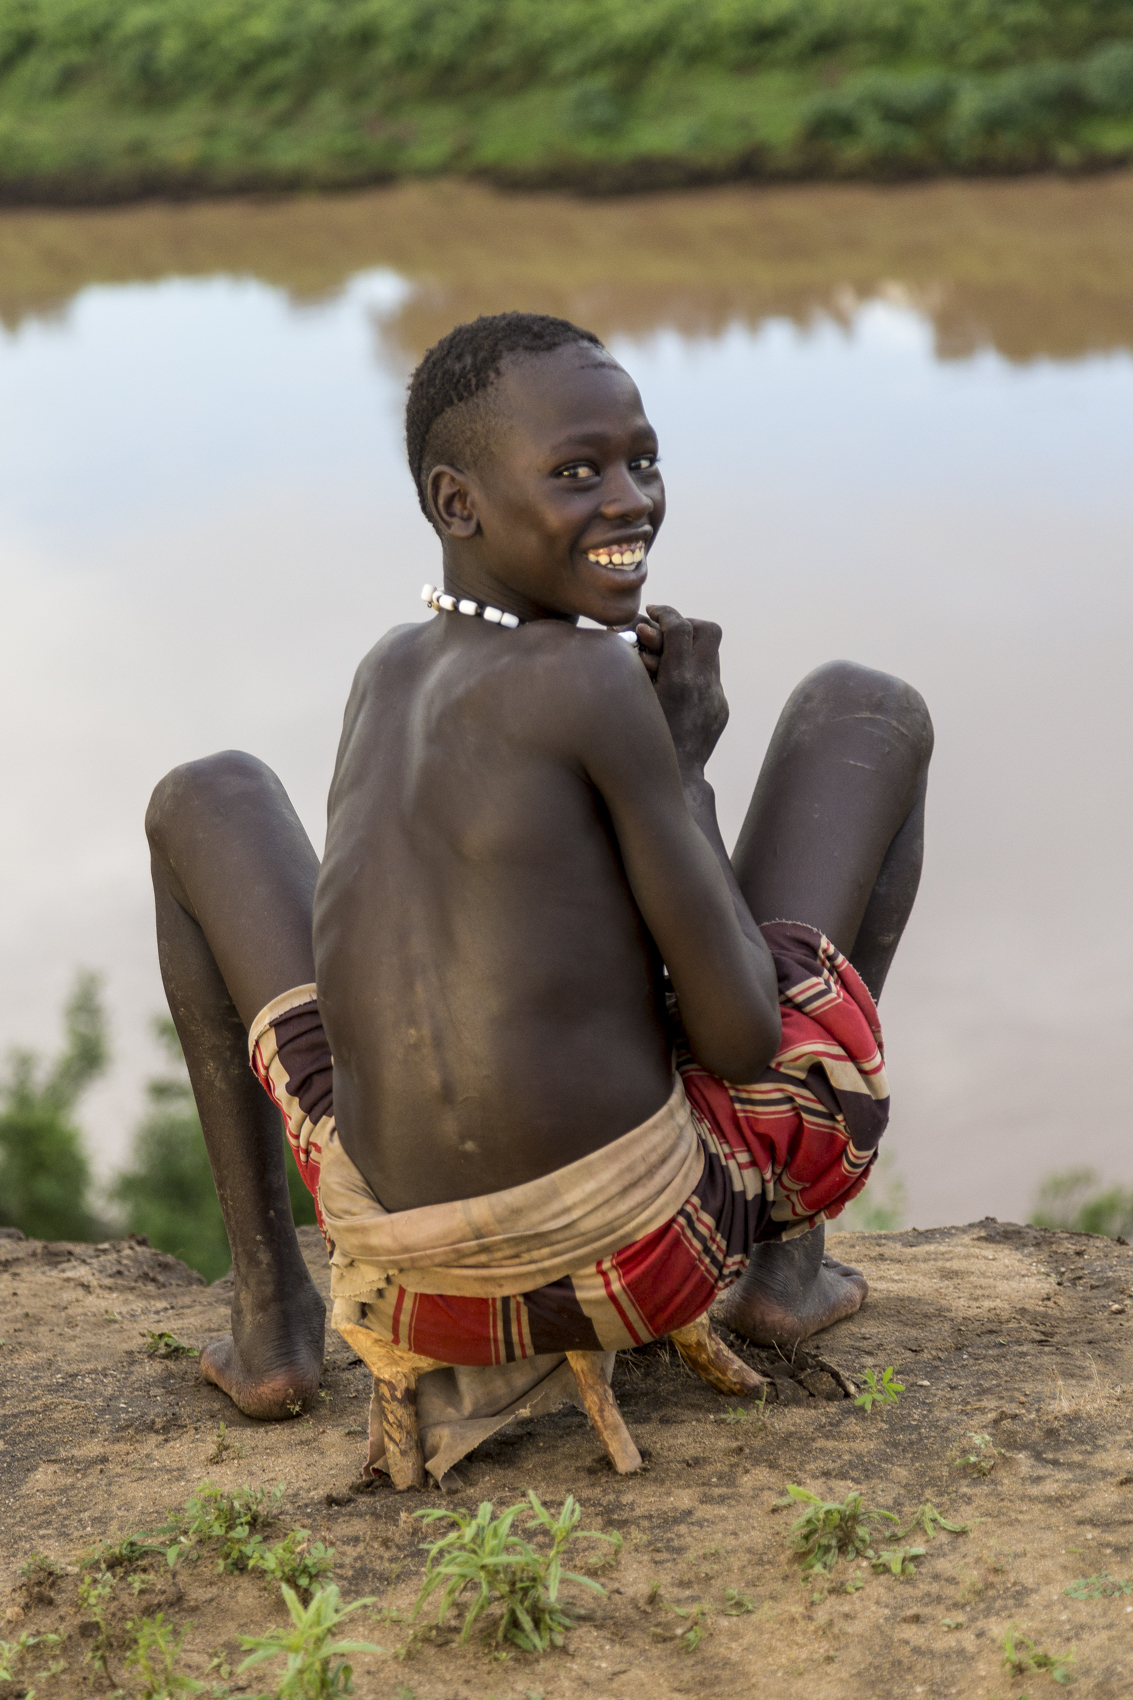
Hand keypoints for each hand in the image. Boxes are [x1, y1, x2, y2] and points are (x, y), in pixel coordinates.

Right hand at [634, 603, 728, 772]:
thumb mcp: (633, 696)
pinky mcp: (720, 709)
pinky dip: (691, 673)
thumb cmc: (641, 739)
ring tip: (663, 661)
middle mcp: (705, 686)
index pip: (681, 627)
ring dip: (688, 650)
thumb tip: (639, 630)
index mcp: (680, 681)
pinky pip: (709, 678)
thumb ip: (636, 661)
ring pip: (711, 655)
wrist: (672, 781)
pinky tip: (671, 687)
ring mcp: (717, 698)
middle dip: (686, 625)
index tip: (653, 612)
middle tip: (665, 632)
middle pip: (709, 631)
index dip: (666, 613)